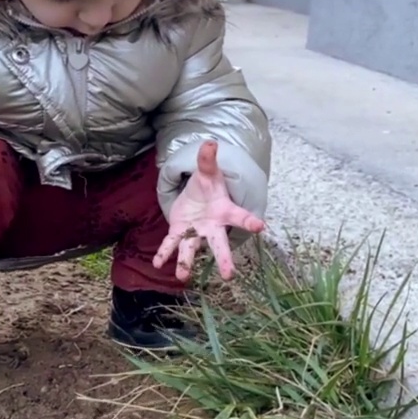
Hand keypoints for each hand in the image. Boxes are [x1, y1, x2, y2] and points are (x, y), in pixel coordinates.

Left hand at [154, 140, 265, 281]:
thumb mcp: (207, 171)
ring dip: (186, 263)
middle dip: (224, 259)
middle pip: (220, 244)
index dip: (250, 221)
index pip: (240, 217)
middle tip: (229, 275)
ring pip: (192, 250)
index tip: (260, 226)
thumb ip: (208, 159)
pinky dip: (164, 253)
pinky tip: (157, 264)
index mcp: (224, 211)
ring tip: (181, 277)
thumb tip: (209, 142)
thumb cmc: (207, 186)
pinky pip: (171, 244)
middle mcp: (212, 227)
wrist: (195, 195)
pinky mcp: (179, 233)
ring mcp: (195, 232)